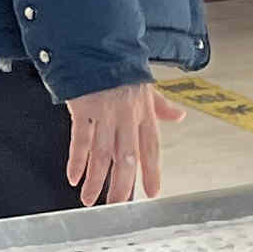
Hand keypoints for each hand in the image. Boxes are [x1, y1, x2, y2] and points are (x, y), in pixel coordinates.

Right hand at [63, 79, 183, 205]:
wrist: (97, 45)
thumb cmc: (121, 68)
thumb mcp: (146, 86)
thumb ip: (161, 106)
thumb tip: (179, 116)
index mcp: (144, 112)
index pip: (151, 148)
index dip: (152, 172)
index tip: (152, 193)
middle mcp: (126, 116)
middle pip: (126, 157)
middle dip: (121, 185)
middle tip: (116, 206)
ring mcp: (105, 113)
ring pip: (102, 154)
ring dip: (95, 180)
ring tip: (89, 200)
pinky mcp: (83, 109)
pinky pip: (80, 140)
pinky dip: (76, 160)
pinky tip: (73, 177)